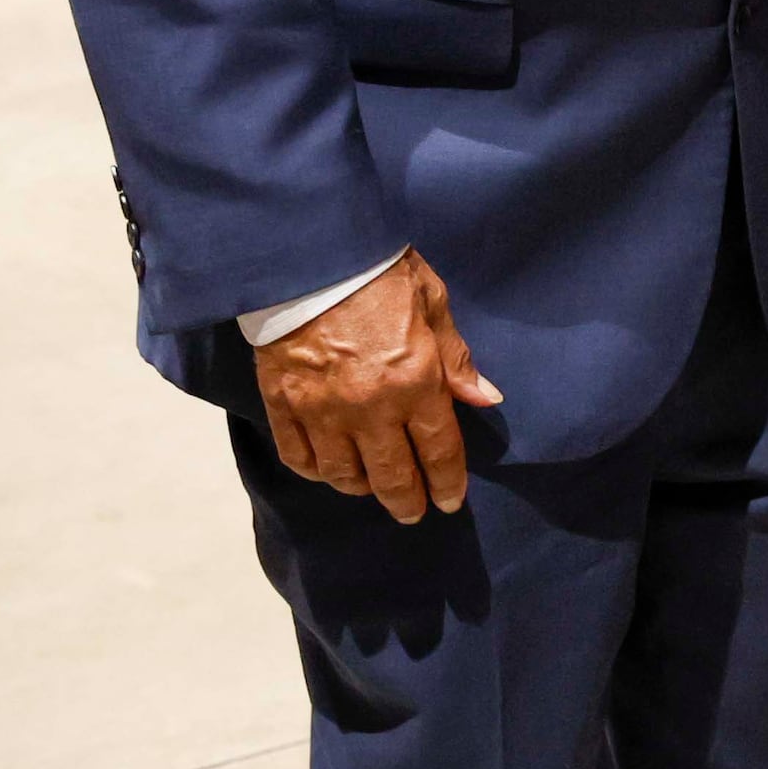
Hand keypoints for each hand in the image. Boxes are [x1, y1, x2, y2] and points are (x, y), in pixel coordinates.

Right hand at [253, 249, 503, 522]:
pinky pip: (300, 458)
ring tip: (373, 488)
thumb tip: (485, 399)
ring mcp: (322, 413)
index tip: (450, 502)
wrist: (310, 256)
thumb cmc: (380, 272)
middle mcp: (370, 409)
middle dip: (407, 501)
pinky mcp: (282, 407)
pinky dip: (317, 472)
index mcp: (415, 382)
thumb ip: (456, 359)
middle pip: (392, 477)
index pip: (438, 451)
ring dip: (363, 488)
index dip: (447, 483)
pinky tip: (329, 471)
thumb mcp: (433, 303)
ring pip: (343, 476)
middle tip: (414, 512)